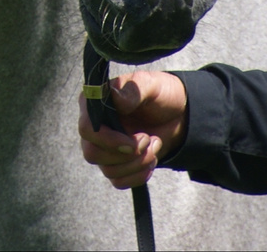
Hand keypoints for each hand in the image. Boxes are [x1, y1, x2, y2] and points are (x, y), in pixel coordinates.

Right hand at [78, 70, 188, 188]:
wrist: (179, 115)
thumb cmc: (161, 94)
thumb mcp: (151, 85)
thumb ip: (133, 91)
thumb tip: (114, 96)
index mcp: (97, 102)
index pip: (87, 128)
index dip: (107, 140)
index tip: (133, 142)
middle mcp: (95, 126)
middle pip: (92, 153)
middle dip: (125, 154)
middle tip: (148, 140)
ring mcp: (104, 147)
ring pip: (108, 170)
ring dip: (138, 162)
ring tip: (156, 143)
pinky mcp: (115, 164)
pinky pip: (118, 181)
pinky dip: (139, 174)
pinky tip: (152, 158)